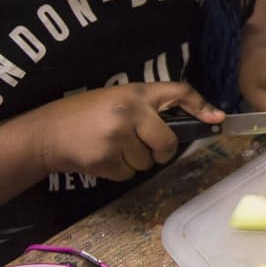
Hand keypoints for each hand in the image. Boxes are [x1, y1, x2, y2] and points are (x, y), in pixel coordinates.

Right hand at [29, 81, 219, 181]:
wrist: (47, 132)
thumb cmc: (86, 114)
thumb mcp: (118, 99)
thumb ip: (148, 108)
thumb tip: (192, 121)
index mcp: (136, 93)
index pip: (178, 92)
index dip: (201, 105)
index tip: (218, 119)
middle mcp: (130, 112)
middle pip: (168, 142)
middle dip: (162, 151)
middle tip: (148, 148)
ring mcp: (117, 137)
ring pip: (148, 162)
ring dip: (136, 161)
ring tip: (113, 147)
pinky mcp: (105, 159)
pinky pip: (129, 174)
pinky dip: (120, 171)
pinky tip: (103, 158)